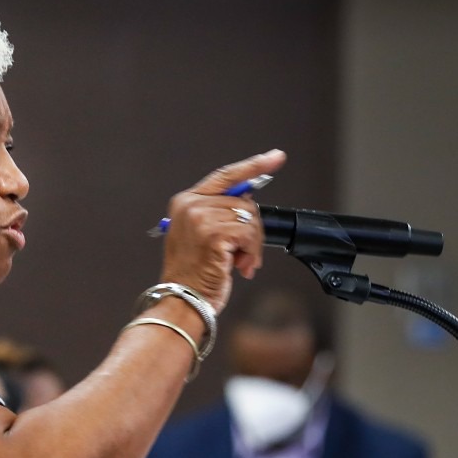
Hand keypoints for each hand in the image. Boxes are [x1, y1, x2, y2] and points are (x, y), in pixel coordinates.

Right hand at [161, 149, 286, 312]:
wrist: (181, 300)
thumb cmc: (193, 275)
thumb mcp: (202, 237)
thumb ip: (219, 214)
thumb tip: (250, 203)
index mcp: (185, 202)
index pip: (226, 176)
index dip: (253, 166)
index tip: (276, 157)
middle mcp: (190, 205)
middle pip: (243, 202)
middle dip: (251, 230)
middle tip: (243, 254)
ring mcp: (200, 217)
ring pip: (249, 218)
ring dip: (252, 245)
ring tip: (239, 262)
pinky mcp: (213, 233)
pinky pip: (250, 234)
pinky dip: (252, 252)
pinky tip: (239, 266)